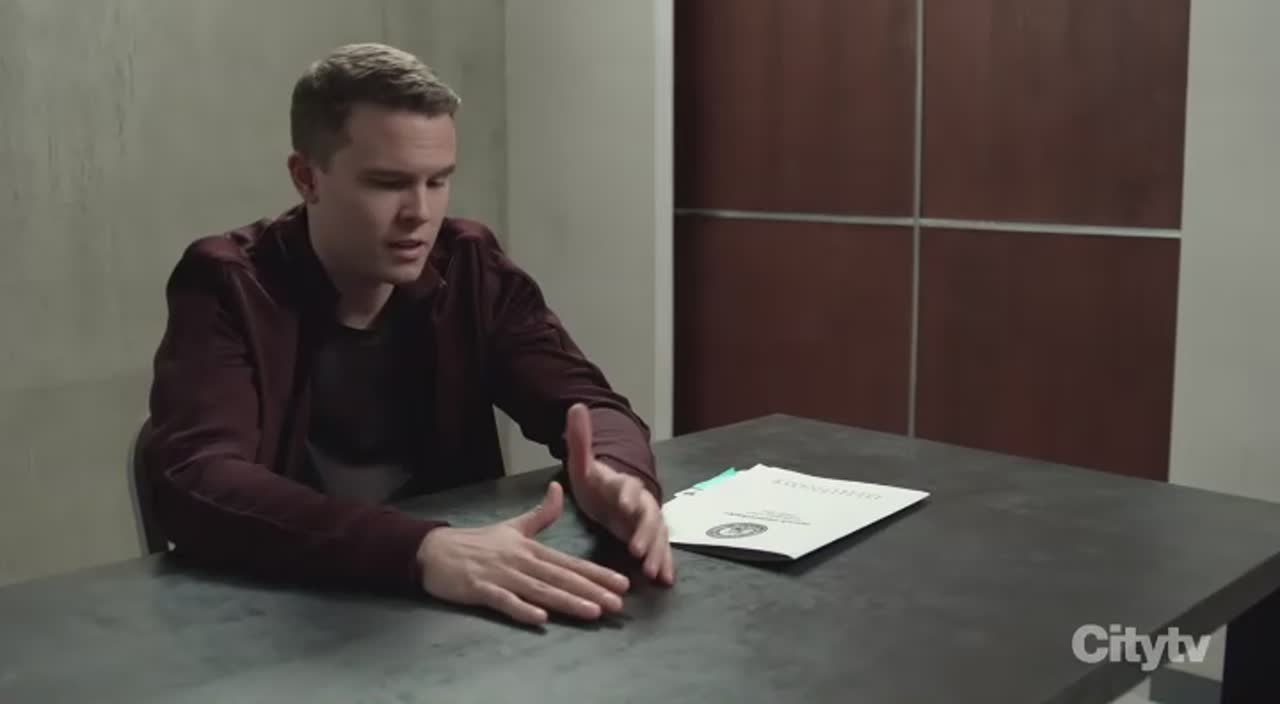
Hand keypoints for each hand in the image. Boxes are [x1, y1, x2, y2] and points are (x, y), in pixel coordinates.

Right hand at [416, 480, 630, 625]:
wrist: (434, 550)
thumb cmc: (476, 542)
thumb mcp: (512, 526)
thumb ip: (541, 514)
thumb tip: (559, 488)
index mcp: (531, 548)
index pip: (570, 563)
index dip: (597, 573)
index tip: (622, 583)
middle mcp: (521, 562)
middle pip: (561, 578)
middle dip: (592, 591)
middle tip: (618, 604)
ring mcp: (502, 576)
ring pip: (541, 591)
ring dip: (567, 602)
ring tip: (593, 612)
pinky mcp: (481, 590)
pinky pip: (505, 601)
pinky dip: (522, 610)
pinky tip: (541, 620)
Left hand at [564, 403, 675, 585]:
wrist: (610, 494)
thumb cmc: (595, 481)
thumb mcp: (583, 463)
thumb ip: (581, 440)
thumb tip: (576, 406)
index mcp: (623, 483)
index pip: (628, 485)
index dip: (627, 494)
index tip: (624, 504)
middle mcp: (640, 501)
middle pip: (648, 516)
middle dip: (645, 534)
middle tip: (639, 552)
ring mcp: (647, 521)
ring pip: (658, 536)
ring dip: (657, 553)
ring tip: (655, 573)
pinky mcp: (649, 538)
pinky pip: (660, 550)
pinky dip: (663, 563)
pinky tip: (665, 579)